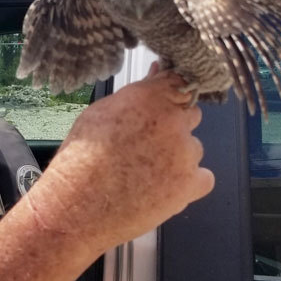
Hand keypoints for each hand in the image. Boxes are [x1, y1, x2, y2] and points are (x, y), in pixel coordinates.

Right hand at [30, 68, 214, 259]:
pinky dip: (189, 183)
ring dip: (178, 156)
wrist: (76, 206)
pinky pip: (203, 178)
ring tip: (146, 172)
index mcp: (150, 98)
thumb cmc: (80, 160)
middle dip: (173, 126)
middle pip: (190, 114)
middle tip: (146, 144)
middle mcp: (172, 121)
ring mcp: (185, 154)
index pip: (179, 82)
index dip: (169, 96)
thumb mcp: (100, 113)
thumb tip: (156, 75)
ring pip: (194, 148)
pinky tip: (163, 188)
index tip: (161, 108)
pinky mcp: (191, 185)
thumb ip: (136, 94)